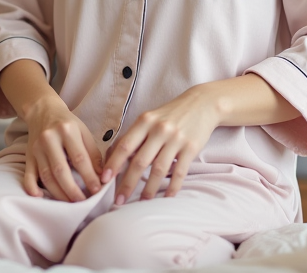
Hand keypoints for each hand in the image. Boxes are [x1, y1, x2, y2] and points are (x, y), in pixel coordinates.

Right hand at [22, 94, 103, 201]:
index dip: (89, 176)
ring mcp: (36, 148)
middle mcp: (49, 139)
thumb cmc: (67, 123)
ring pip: (46, 176)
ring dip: (58, 193)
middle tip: (83, 202)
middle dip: (73, 190)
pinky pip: (28, 174)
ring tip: (70, 204)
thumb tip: (102, 176)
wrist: (42, 110)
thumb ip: (93, 152)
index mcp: (66, 130)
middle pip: (60, 170)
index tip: (97, 190)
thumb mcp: (83, 131)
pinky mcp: (28, 156)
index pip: (79, 158)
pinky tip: (40, 197)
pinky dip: (32, 188)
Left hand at [102, 85, 220, 204]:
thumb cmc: (170, 115)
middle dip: (127, 184)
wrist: (202, 104)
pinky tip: (166, 197)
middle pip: (140, 162)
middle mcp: (159, 129)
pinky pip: (179, 172)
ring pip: (159, 170)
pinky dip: (172, 187)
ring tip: (141, 202)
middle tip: (119, 201)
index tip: (104, 180)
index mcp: (145, 121)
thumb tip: (116, 161)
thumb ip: (136, 137)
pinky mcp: (191, 147)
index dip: (113, 164)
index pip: (125, 146)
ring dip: (149, 189)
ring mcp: (176, 138)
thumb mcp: (150, 119)